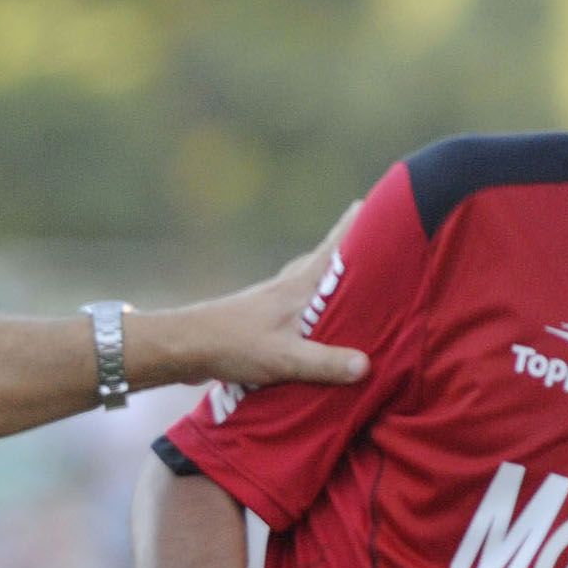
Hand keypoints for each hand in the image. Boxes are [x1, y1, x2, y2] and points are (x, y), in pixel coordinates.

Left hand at [147, 202, 370, 390]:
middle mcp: (289, 285)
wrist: (184, 346)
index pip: (335, 246)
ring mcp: (273, 299)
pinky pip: (299, 301)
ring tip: (357, 282)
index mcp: (300, 286)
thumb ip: (325, 362)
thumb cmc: (233, 344)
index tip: (383, 203)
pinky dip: (315, 302)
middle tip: (382, 244)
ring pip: (312, 279)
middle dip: (355, 250)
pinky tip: (318, 319)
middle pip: (327, 258)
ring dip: (333, 277)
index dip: (359, 223)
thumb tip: (366, 365)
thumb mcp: (284, 358)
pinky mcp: (262, 316)